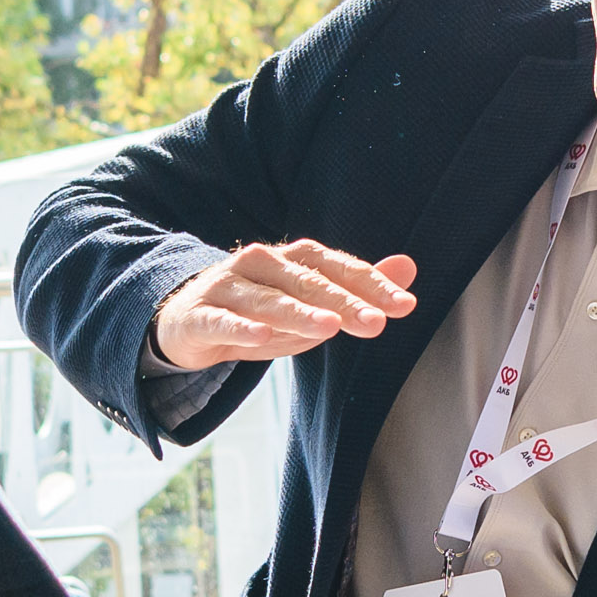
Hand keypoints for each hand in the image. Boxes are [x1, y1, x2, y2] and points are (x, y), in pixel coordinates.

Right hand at [152, 240, 418, 371]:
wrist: (187, 321)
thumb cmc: (260, 312)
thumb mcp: (311, 304)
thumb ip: (357, 288)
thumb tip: (409, 267)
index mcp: (293, 259)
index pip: (338, 268)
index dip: (371, 285)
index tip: (403, 306)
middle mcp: (262, 264)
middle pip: (308, 282)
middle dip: (344, 302)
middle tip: (376, 323)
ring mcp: (228, 287)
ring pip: (268, 300)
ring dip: (299, 312)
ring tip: (329, 326)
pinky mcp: (201, 314)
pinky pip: (223, 321)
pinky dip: (240, 328)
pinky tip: (260, 337)